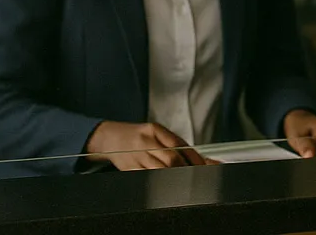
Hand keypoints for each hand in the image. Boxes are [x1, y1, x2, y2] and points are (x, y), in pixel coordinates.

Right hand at [85, 121, 210, 170]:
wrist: (109, 138)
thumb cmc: (138, 136)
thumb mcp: (156, 134)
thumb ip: (177, 145)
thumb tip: (203, 158)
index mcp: (155, 130)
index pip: (179, 145)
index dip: (195, 158)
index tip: (206, 166)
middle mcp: (146, 142)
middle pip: (171, 158)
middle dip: (187, 169)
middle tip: (197, 177)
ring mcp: (136, 156)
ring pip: (160, 170)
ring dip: (175, 177)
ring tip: (185, 182)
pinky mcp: (129, 169)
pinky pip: (147, 178)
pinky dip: (160, 182)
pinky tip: (167, 185)